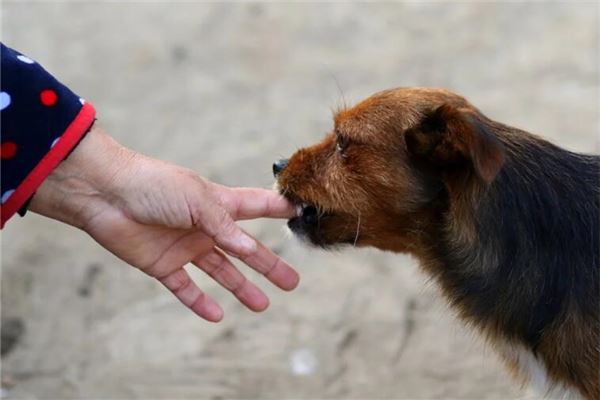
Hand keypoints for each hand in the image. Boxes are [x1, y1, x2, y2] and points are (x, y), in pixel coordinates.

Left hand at [29, 125, 298, 321]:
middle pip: (245, 250)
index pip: (257, 206)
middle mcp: (205, 226)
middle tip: (292, 282)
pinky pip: (185, 287)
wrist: (104, 194)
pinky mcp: (162, 264)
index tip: (301, 213)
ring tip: (262, 305)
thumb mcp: (198, 200)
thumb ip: (225, 225)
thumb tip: (251, 248)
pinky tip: (216, 315)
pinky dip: (199, 302)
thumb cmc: (154, 186)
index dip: (278, 210)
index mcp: (218, 204)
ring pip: (221, 271)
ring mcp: (185, 246)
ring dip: (241, 288)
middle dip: (269, 265)